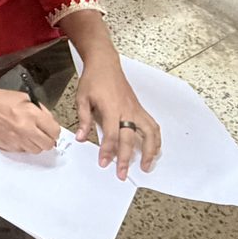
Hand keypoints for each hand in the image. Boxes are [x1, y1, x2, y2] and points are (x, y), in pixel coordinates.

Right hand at [0, 88, 60, 152]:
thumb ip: (40, 110)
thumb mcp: (24, 97)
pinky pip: (22, 151)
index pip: (54, 131)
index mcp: (31, 114)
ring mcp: (16, 139)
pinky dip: (22, 145)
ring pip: (36, 150)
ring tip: (28, 134)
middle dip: (47, 139)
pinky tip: (17, 135)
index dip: (54, 131)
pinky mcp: (7, 146)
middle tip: (42, 134)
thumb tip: (49, 121)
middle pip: (48, 144)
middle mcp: (25, 128)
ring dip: (35, 144)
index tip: (51, 130)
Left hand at [74, 59, 161, 179]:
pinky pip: (152, 126)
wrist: (105, 64)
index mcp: (111, 109)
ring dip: (150, 151)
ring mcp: (136, 110)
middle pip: (130, 139)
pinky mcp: (140, 109)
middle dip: (126, 159)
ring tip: (146, 166)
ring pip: (150, 133)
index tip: (103, 163)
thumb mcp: (82, 99)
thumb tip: (82, 138)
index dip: (108, 151)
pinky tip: (153, 149)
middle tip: (121, 174)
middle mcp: (127, 111)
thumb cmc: (93, 80)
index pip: (111, 136)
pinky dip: (156, 139)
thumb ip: (83, 119)